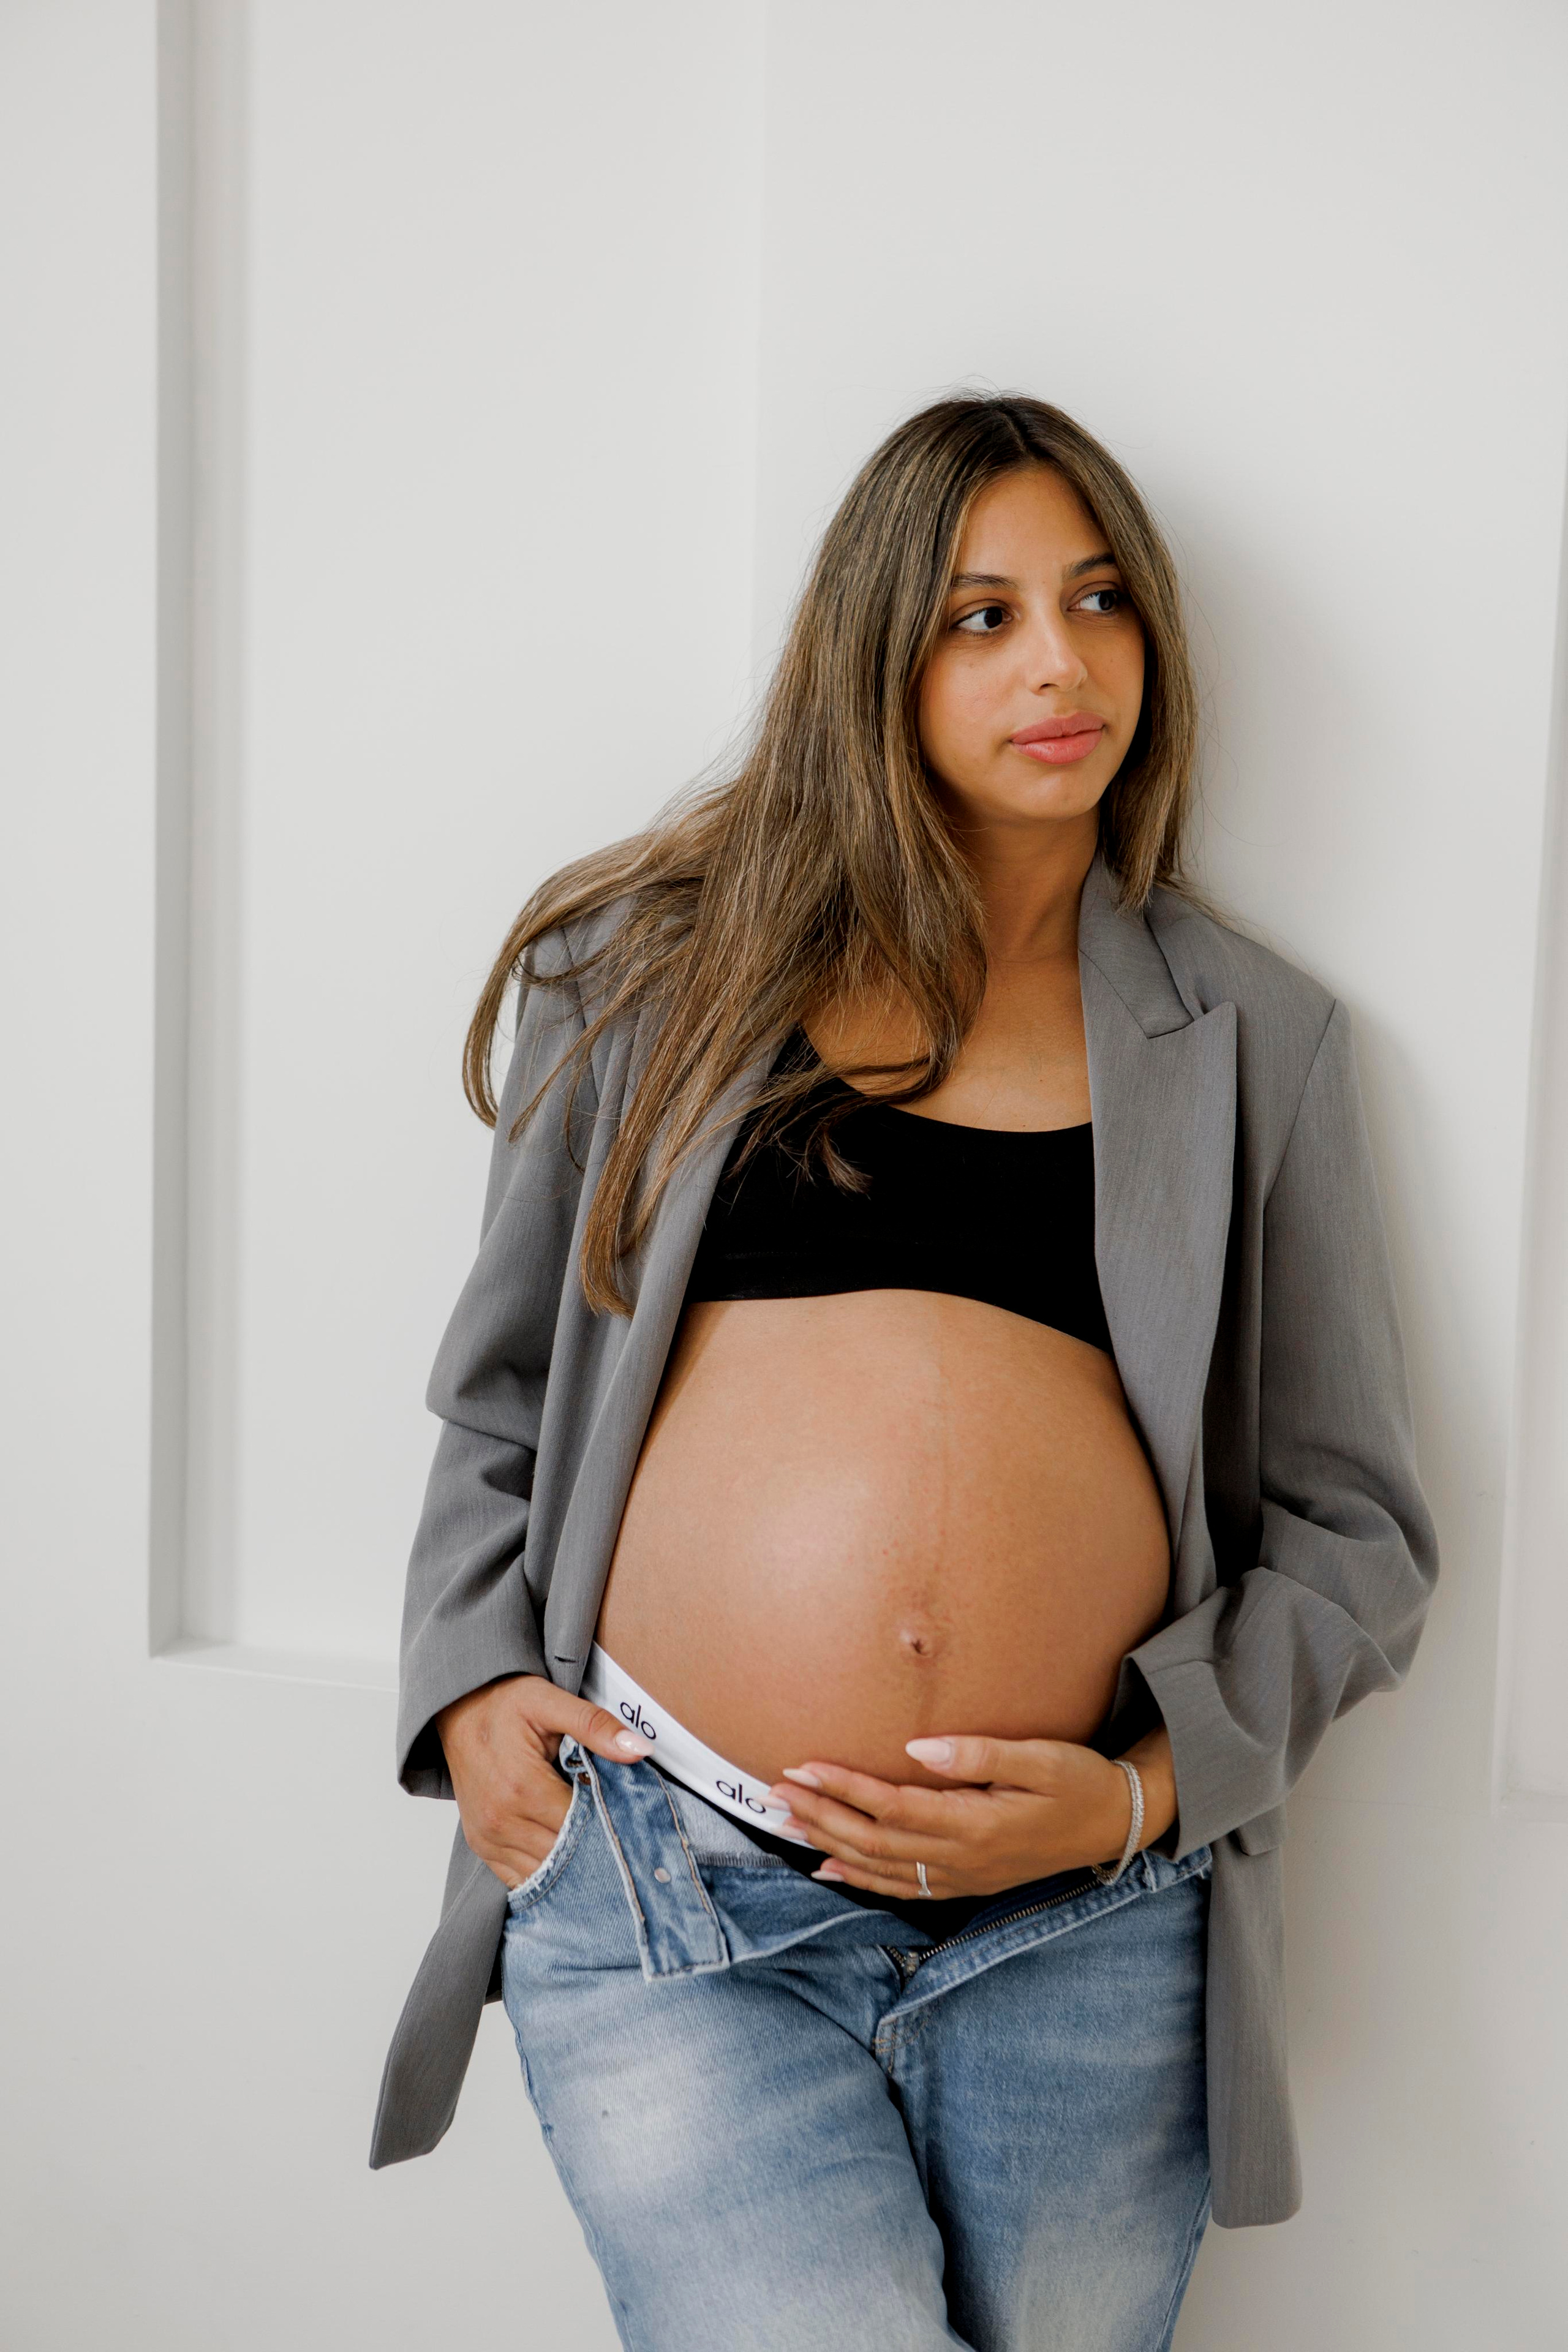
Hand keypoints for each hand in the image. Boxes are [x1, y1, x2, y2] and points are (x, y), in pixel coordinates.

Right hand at [436, 1673, 652, 1890]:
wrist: (458, 1709)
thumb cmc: (504, 1704)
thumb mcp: (550, 1701)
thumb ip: (595, 1726)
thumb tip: (639, 1749)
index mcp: (523, 1787)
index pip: (581, 1825)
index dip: (609, 1820)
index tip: (628, 1812)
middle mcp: (501, 1820)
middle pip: (565, 1854)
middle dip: (595, 1845)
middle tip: (620, 1831)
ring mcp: (488, 1837)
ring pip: (545, 1873)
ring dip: (572, 1864)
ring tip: (594, 1843)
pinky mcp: (480, 1845)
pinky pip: (519, 1878)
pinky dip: (545, 1872)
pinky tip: (565, 1858)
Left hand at [766, 1726, 1177, 1901]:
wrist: (1114, 1825)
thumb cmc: (1079, 1781)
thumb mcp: (1041, 1758)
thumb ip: (979, 1754)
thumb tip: (917, 1747)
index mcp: (976, 1824)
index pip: (893, 1806)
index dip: (845, 1787)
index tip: (804, 1766)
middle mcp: (962, 1858)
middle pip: (875, 1840)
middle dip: (821, 1815)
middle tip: (775, 1790)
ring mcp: (962, 1876)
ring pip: (880, 1866)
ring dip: (829, 1843)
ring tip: (786, 1821)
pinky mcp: (966, 1881)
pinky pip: (902, 1886)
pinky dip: (860, 1878)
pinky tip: (828, 1868)